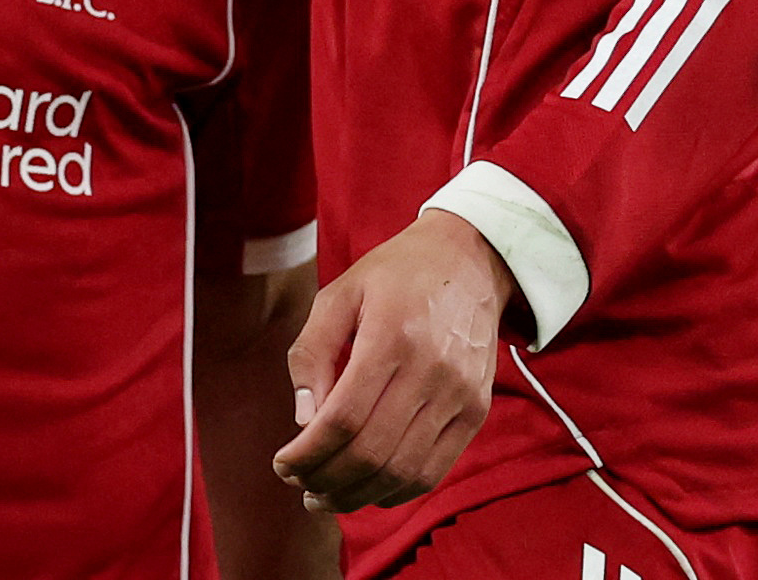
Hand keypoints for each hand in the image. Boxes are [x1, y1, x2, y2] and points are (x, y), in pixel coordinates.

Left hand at [274, 211, 511, 513]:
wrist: (469, 260)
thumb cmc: (394, 275)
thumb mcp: (338, 294)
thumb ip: (311, 353)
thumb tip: (304, 420)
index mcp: (391, 336)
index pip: (342, 418)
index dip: (307, 453)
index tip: (281, 464)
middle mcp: (431, 370)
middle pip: (371, 452)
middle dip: (325, 480)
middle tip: (299, 485)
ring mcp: (459, 395)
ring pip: (402, 471)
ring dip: (357, 495)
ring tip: (325, 496)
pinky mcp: (476, 411)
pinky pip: (433, 470)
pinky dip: (396, 491)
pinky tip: (366, 489)